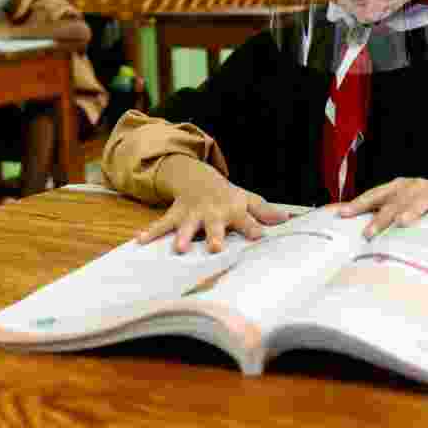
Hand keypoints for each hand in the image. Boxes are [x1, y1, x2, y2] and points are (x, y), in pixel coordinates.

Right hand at [138, 155, 288, 252]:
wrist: (200, 178)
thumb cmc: (228, 196)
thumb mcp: (248, 200)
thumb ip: (264, 212)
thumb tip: (287, 219)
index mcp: (233, 210)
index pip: (246, 220)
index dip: (253, 227)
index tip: (259, 235)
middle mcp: (212, 213)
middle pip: (214, 226)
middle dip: (214, 236)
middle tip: (215, 248)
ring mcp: (192, 214)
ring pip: (187, 226)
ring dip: (182, 236)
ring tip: (178, 249)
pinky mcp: (176, 214)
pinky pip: (162, 224)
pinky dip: (151, 232)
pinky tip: (140, 241)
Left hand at [324, 177, 427, 238]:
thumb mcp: (406, 205)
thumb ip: (385, 212)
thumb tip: (358, 230)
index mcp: (399, 188)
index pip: (375, 195)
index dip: (359, 204)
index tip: (342, 214)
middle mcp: (415, 186)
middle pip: (395, 201)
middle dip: (381, 217)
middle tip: (368, 233)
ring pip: (422, 200)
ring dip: (412, 210)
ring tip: (402, 222)